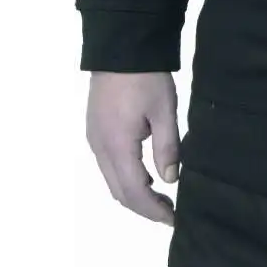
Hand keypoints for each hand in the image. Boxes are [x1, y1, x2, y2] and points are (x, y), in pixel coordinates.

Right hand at [86, 71, 179, 224]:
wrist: (120, 47)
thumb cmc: (146, 78)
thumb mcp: (164, 111)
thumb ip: (168, 148)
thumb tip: (171, 180)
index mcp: (117, 145)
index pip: (134, 191)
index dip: (152, 209)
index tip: (172, 219)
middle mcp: (100, 147)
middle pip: (118, 191)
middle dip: (143, 207)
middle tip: (169, 212)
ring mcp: (94, 139)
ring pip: (111, 179)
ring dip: (134, 193)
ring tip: (161, 196)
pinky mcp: (95, 130)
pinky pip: (108, 165)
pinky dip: (125, 177)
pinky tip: (145, 173)